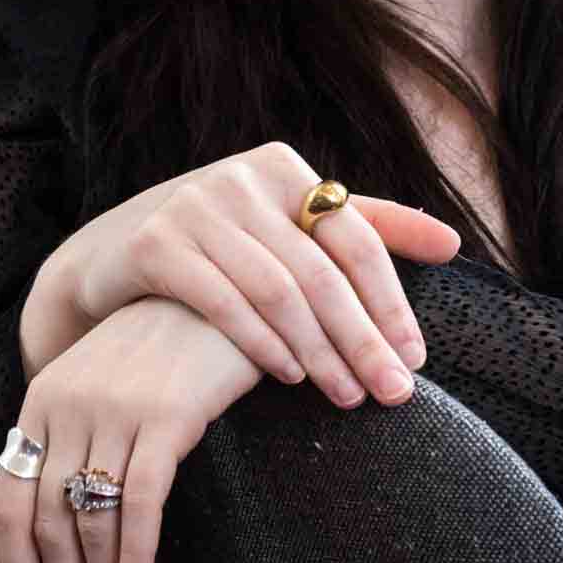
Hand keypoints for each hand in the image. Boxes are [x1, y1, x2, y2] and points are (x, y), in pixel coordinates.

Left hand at [0, 295, 262, 562]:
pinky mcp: (167, 414)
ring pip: (93, 523)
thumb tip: (70, 529)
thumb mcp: (111, 381)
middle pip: (47, 525)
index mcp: (43, 398)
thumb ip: (82, 435)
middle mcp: (68, 403)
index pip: (7, 505)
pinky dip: (134, 561)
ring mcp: (116, 407)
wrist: (230, 287)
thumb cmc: (174, 345)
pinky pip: (139, 505)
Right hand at [27, 141, 461, 409]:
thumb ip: (367, 227)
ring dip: (319, 350)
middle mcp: (242, 177)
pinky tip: (290, 376)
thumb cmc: (222, 243)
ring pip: (277, 291)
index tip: (417, 358)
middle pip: (322, 271)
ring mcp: (195, 206)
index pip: (357, 238)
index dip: (392, 301)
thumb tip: (452, 242)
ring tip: (345, 396)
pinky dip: (262, 343)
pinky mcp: (155, 243)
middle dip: (364, 339)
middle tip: (393, 393)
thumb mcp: (289, 224)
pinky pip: (222, 301)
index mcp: (285, 167)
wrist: (109, 254)